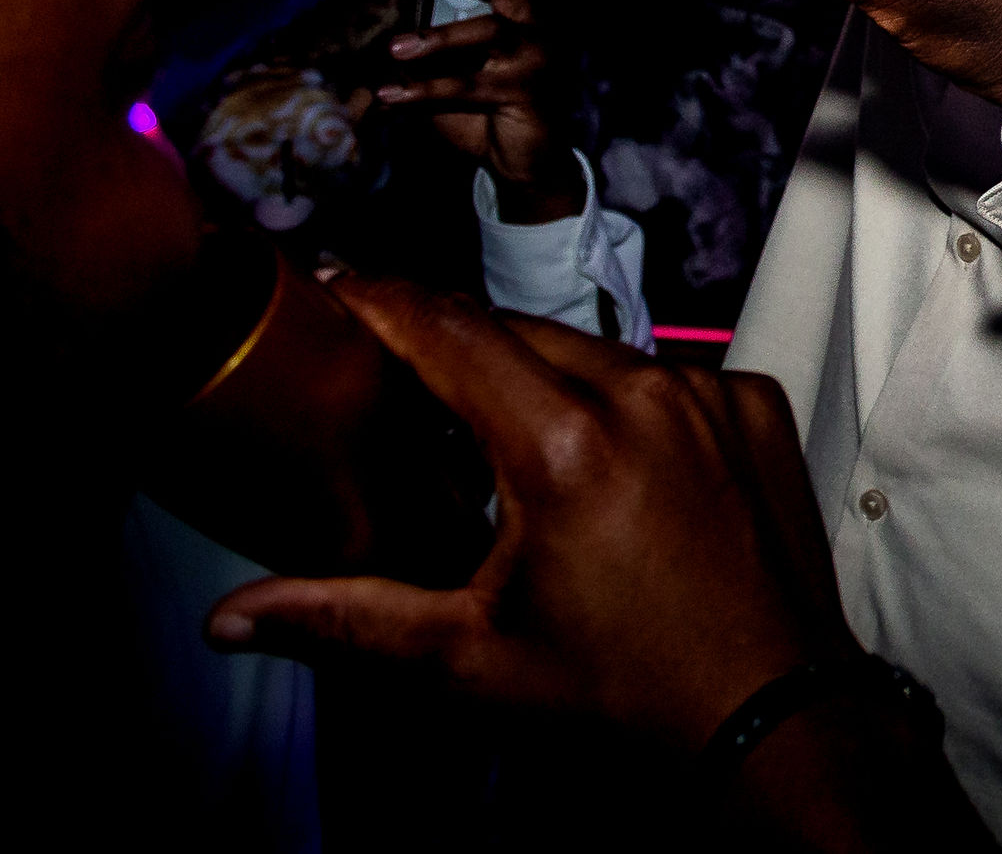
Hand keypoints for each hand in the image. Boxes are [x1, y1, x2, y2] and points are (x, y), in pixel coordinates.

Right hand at [208, 278, 985, 848]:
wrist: (771, 719)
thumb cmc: (623, 695)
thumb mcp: (470, 661)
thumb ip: (344, 620)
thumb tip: (230, 618)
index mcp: (564, 446)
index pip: (450, 331)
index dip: (386, 299)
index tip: (341, 280)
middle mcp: (644, 394)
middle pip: (520, 335)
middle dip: (460, 352)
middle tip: (411, 382)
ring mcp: (710, 392)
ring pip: (598, 353)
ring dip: (550, 383)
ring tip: (516, 447)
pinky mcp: (756, 404)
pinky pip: (670, 375)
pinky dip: (631, 404)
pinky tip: (616, 468)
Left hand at [378, 0, 579, 221]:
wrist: (526, 162)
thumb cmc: (494, 105)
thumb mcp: (469, 66)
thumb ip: (448, 40)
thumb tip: (401, 23)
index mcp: (535, 16)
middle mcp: (544, 31)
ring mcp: (538, 62)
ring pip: (491, 32)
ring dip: (439, 37)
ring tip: (396, 48)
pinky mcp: (524, 96)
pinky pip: (467, 86)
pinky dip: (423, 91)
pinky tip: (389, 96)